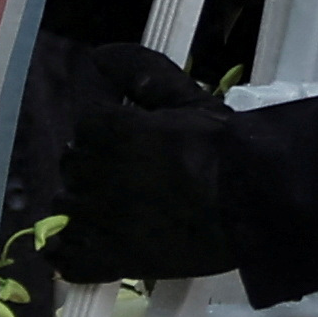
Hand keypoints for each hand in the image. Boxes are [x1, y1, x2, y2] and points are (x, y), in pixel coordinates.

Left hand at [49, 46, 236, 279]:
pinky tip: (102, 250)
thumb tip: (100, 54)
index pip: (85, 129)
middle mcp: (89, 172)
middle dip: (97, 174)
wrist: (251, 204)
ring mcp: (94, 219)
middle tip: (138, 184)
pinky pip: (67, 262)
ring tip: (128, 217)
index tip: (134, 150)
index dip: (109, 139)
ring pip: (66, 214)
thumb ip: (140, 72)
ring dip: (88, 214)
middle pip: (74, 171)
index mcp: (102, 128)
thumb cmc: (223, 150)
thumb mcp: (185, 97)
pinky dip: (77, 258)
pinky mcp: (105, 260)